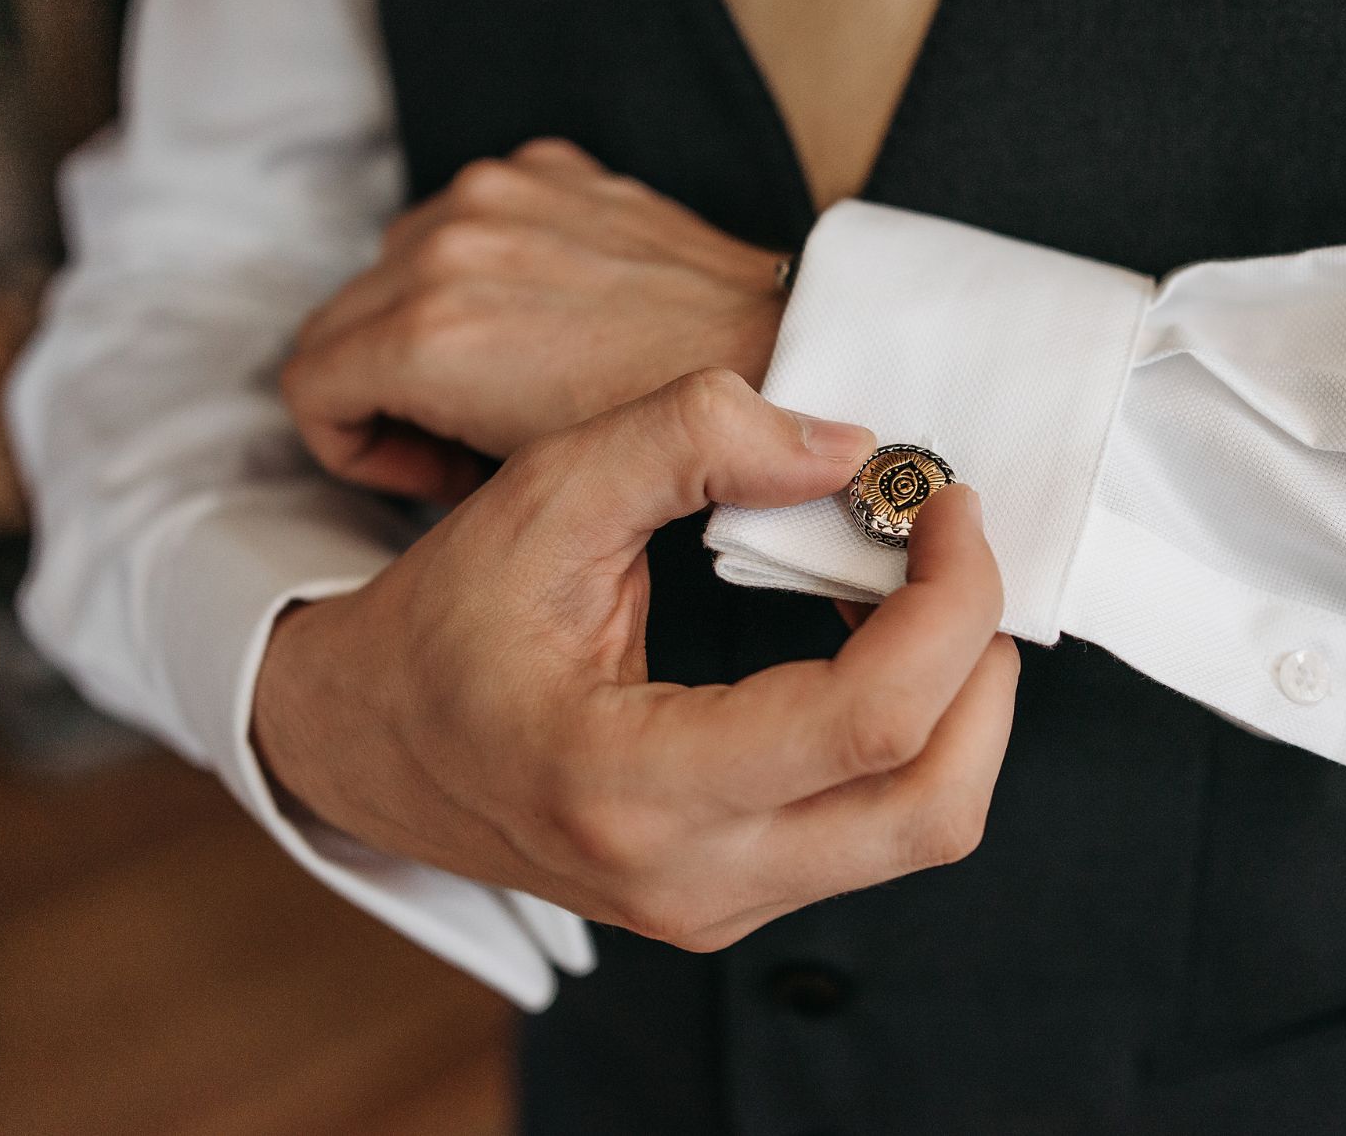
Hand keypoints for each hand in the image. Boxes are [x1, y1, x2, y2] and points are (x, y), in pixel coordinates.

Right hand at [254, 370, 1017, 950]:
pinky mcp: (737, 898)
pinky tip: (867, 642)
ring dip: (959, 698)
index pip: (869, 720)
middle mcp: (689, 877)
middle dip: (981, 658)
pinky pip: (882, 828)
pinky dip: (915, 732)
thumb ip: (686, 439)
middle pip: (936, 803)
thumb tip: (850, 446)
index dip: (949, 600)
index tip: (945, 504)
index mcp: (630, 784)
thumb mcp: (541, 497)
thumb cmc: (444, 620)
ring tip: (913, 588)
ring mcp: (718, 907)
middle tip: (952, 548)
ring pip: (928, 825)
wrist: (364, 745)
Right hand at [282, 138, 784, 502]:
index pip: (307, 383)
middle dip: (381, 386)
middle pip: (339, 319)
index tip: (427, 469)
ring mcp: (496, 193)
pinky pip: (466, 214)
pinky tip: (546, 310)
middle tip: (464, 435)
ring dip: (422, 318)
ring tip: (507, 373)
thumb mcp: (520, 471)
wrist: (770, 352)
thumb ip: (418, 442)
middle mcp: (444, 246)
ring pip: (394, 262)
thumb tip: (394, 435)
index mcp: (428, 333)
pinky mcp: (544, 166)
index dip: (354, 444)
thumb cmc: (659, 433)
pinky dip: (481, 261)